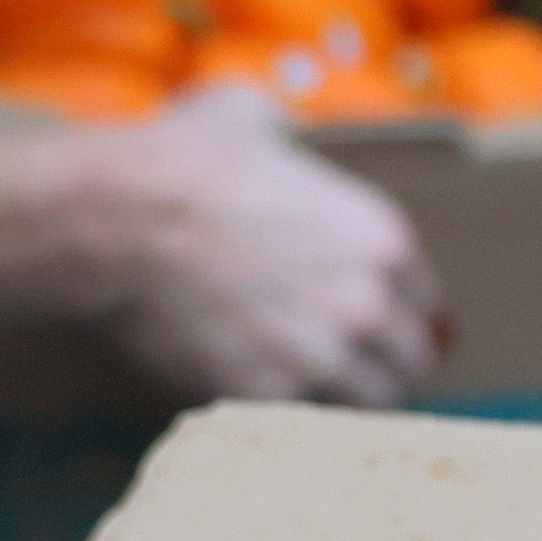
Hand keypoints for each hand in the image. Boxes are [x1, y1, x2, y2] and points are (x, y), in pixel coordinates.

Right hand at [0, 82, 441, 404]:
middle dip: (392, 360)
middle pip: (414, 360)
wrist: (114, 221)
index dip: (406, 308)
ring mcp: (317, 358)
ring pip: (371, 405)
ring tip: (329, 389)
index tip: (390, 319)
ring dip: (354, 397)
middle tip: (368, 363)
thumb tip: (279, 140)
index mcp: (381, 238)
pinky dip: (294, 414)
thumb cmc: (182, 161)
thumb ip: (290, 142)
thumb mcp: (255, 119)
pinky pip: (303, 422)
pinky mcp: (264, 396)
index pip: (427, 298)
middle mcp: (365, 305)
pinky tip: (272, 393)